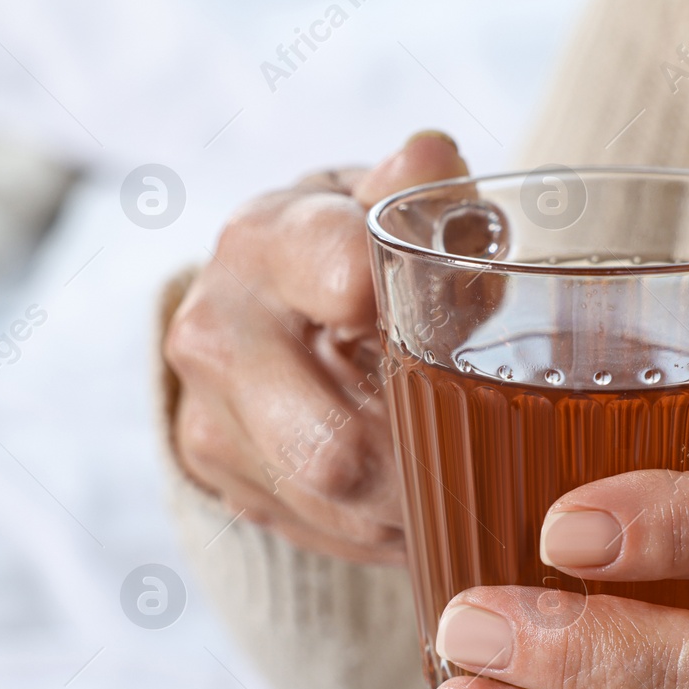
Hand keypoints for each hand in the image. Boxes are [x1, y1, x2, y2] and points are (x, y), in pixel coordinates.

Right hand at [164, 131, 467, 565]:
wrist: (254, 302)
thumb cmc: (347, 249)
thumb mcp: (385, 204)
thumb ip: (423, 188)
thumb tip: (432, 161)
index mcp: (268, 239)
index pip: (343, 278)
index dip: (413, 313)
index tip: (457, 324)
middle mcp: (215, 326)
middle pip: (332, 443)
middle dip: (422, 456)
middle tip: (483, 447)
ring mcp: (205, 410)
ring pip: (336, 500)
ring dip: (410, 500)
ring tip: (457, 470)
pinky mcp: (211, 473)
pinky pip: (317, 527)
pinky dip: (377, 522)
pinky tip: (406, 488)